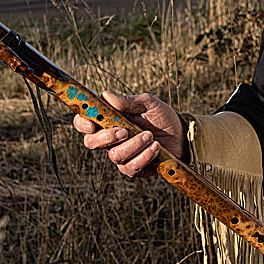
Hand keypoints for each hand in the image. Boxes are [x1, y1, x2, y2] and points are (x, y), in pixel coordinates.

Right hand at [73, 91, 188, 177]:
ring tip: (150, 135)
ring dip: (133, 145)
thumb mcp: (148, 103)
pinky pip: (131, 167)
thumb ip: (128, 101)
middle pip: (92, 142)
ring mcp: (121, 154)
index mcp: (110, 120)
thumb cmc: (162, 118)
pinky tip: (156, 147)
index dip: (82, 123)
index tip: (92, 124)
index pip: (85, 122)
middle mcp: (111, 139)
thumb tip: (106, 95)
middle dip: (106, 137)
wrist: (182, 136)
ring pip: (114, 155)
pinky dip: (144, 156)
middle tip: (124, 131)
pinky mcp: (133, 167)